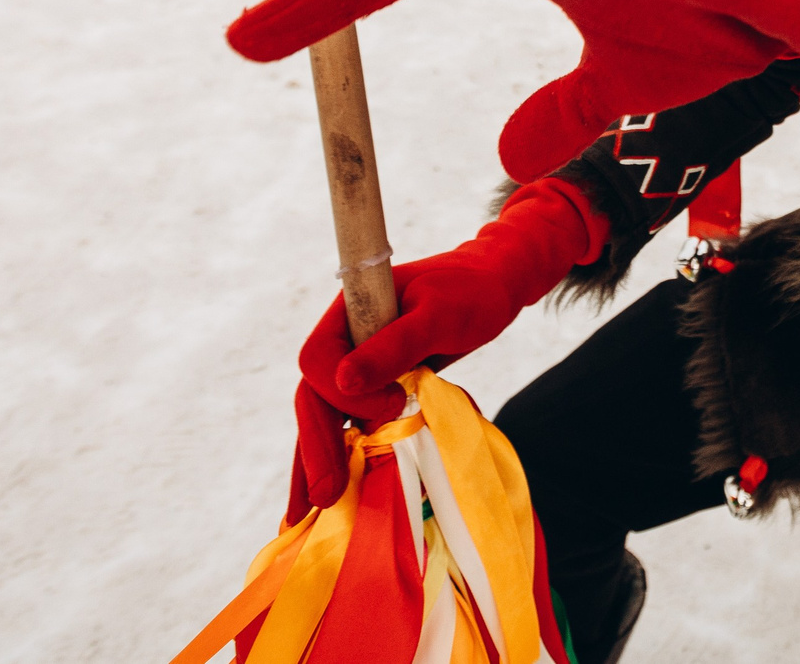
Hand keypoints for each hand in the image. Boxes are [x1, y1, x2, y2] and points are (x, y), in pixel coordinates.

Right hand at [288, 178, 605, 512]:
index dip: (348, 393)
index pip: (319, 361)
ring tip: (308, 512)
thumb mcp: (438, 315)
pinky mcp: (375, 388)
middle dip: (317, 447)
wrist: (491, 286)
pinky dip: (341, 456)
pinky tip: (335, 494)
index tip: (395, 403)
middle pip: (314, 397)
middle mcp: (343, 341)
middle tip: (324, 498)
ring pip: (325, 418)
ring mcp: (356, 366)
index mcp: (348, 313)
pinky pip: (350, 425)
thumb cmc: (470, 293)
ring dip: (317, 462)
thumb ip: (394, 346)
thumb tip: (343, 383)